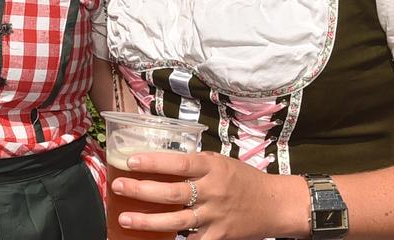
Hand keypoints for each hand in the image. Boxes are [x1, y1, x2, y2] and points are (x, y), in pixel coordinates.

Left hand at [109, 150, 302, 239]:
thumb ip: (194, 164)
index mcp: (212, 167)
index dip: (154, 162)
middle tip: (117, 186)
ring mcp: (215, 216)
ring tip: (125, 218)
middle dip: (141, 190)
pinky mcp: (219, 236)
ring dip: (148, 220)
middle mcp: (213, 191)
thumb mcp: (221, 162)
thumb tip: (160, 161)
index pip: (179, 162)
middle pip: (172, 192)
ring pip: (177, 220)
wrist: (276, 205)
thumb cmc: (245, 180)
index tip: (131, 161)